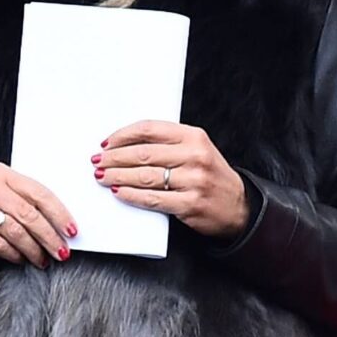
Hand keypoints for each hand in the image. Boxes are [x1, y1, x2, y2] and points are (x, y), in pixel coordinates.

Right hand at [0, 162, 76, 267]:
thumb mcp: (2, 192)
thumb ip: (26, 201)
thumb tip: (60, 226)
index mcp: (2, 174)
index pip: (38, 194)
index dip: (59, 214)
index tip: (71, 231)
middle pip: (28, 214)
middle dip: (49, 237)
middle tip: (61, 252)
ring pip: (14, 232)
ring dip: (33, 250)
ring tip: (41, 259)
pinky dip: (13, 254)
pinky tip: (20, 258)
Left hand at [96, 121, 249, 238]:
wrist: (239, 207)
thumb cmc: (209, 176)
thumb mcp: (195, 150)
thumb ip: (166, 144)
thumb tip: (122, 144)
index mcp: (194, 137)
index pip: (149, 129)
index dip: (122, 136)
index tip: (106, 143)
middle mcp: (195, 156)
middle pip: (142, 153)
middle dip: (114, 158)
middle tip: (97, 161)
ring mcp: (194, 181)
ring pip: (144, 176)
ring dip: (117, 175)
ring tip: (101, 176)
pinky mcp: (190, 204)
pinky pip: (152, 198)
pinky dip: (130, 195)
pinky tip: (118, 192)